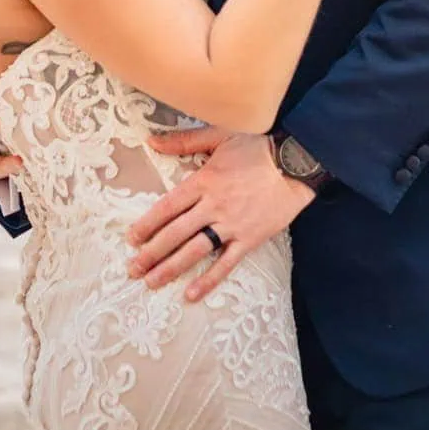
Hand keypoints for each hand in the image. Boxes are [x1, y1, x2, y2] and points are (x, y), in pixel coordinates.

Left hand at [126, 129, 313, 301]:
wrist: (297, 162)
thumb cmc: (258, 147)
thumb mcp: (219, 135)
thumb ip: (183, 141)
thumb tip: (151, 141)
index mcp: (203, 180)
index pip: (167, 207)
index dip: (147, 224)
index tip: (131, 239)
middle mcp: (213, 205)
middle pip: (175, 233)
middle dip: (151, 252)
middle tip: (133, 268)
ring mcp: (231, 224)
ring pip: (195, 250)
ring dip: (171, 268)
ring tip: (151, 282)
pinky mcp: (249, 239)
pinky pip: (226, 263)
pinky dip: (208, 280)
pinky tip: (191, 294)